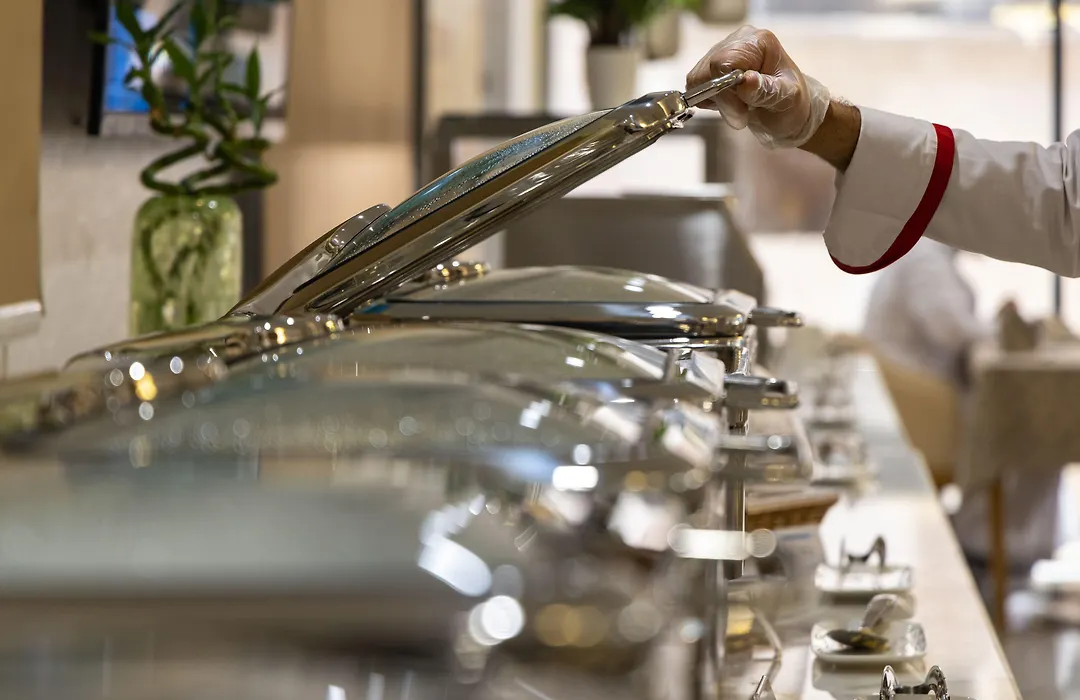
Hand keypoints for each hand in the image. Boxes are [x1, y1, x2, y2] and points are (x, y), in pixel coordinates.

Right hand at [686, 26, 830, 148]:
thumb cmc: (792, 104)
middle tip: (741, 114)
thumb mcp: (786, 100)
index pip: (723, 62)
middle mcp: (738, 40)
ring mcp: (724, 52)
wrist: (789, 109)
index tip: (741, 113)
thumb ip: (766, 91)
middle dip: (720, 98)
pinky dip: (710, 100)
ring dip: (715, 100)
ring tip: (739, 108)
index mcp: (758, 42)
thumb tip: (745, 80)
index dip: (725, 91)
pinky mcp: (713, 67)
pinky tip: (731, 103)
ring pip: (698, 79)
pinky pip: (696, 86)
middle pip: (707, 70)